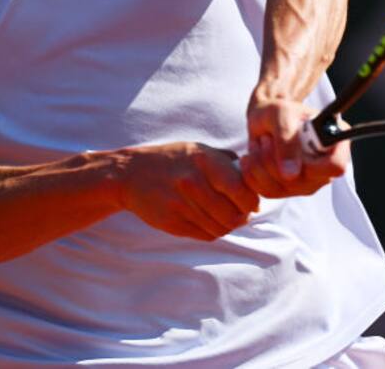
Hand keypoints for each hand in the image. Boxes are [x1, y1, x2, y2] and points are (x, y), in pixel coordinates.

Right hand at [114, 142, 259, 240]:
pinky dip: (212, 231)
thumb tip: (254, 176)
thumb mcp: (197, 149)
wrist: (130, 174)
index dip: (251, 201)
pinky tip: (207, 221)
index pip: (242, 191)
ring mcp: (181, 204)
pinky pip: (205, 235)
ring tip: (223, 218)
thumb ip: (226, 160)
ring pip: (220, 228)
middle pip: (233, 215)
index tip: (250, 202)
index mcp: (203, 160)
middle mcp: (192, 182)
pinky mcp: (172, 222)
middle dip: (241, 218)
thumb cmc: (170, 160)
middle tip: (240, 214)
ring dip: (227, 226)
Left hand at [241, 97, 348, 197]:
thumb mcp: (281, 114)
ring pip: (280, 188)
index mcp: (335, 144)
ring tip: (261, 143)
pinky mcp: (287, 191)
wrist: (263, 119)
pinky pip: (266, 191)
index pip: (335, 166)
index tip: (294, 144)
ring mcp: (307, 183)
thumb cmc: (278, 112)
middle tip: (268, 138)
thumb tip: (290, 175)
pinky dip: (252, 172)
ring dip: (260, 162)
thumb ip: (287, 140)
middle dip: (275, 159)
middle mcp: (325, 169)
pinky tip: (254, 155)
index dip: (313, 162)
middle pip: (302, 182)